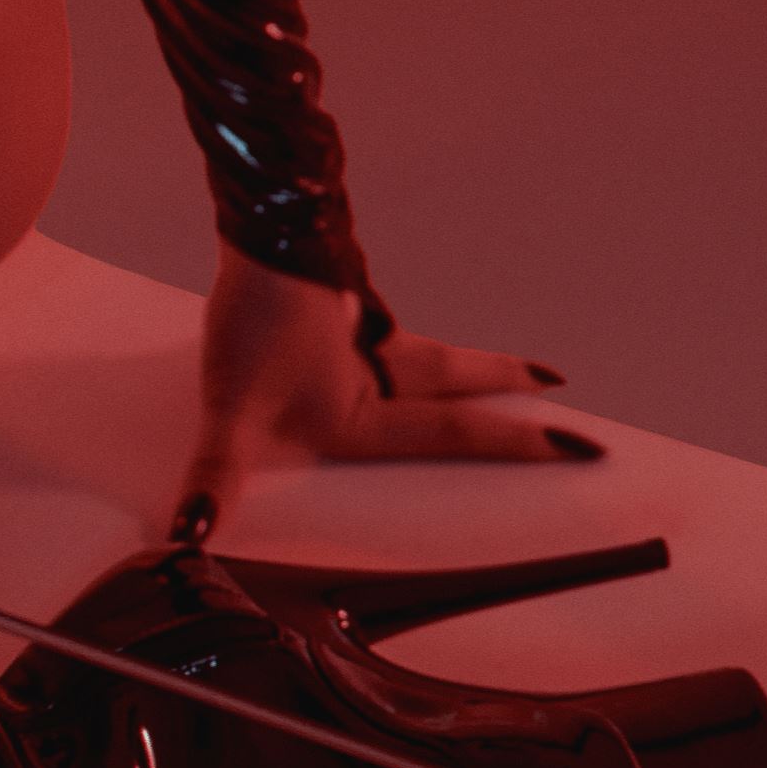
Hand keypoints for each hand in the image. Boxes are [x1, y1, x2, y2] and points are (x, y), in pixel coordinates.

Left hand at [170, 254, 585, 544]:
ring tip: (512, 367)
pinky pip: (383, 327)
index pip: (451, 435)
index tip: (574, 445)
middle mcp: (372, 372)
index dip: (513, 444)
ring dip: (466, 364)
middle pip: (450, 383)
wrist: (260, 234)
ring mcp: (356, 332)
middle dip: (503, 388)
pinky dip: (398, 335)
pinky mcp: (333, 297)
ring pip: (424, 354)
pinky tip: (385, 329)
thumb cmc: (253, 325)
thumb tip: (191, 532)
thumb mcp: (232, 415)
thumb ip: (216, 476)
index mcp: (364, 412)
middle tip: (558, 387)